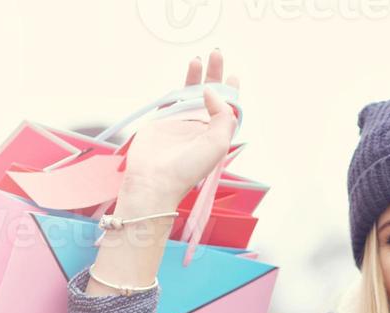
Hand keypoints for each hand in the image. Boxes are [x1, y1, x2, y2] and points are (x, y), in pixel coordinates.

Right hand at [120, 50, 240, 207]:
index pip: (227, 109)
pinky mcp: (163, 119)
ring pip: (190, 93)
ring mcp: (181, 122)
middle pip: (210, 95)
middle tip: (217, 55)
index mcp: (215, 135)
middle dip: (215, 74)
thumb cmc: (188, 168)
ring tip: (199, 60)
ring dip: (196, 76)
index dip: (231, 92)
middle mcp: (199, 128)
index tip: (234, 76)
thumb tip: (212, 92)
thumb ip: (222, 115)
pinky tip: (185, 74)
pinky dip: (179, 85)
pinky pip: (173, 98)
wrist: (155, 180)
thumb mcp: (218, 143)